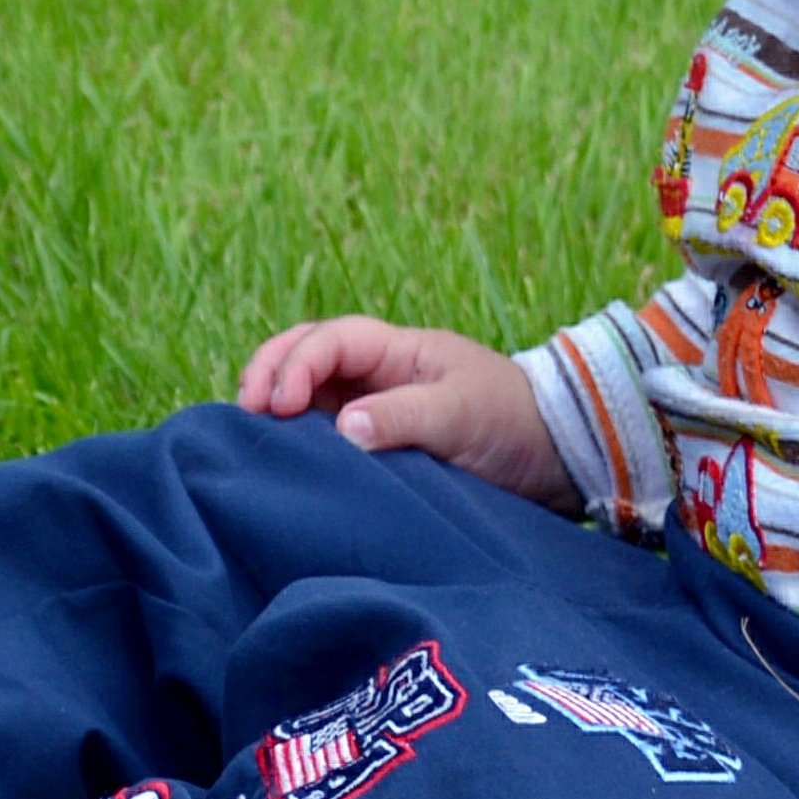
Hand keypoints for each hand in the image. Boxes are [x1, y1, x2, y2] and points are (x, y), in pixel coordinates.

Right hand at [235, 317, 571, 504]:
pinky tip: (279, 458)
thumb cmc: (512, 422)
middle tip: (246, 410)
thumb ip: (403, 416)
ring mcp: (373, 404)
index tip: (282, 405)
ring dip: (276, 405)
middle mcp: (377, 372)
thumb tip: (343, 428)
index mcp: (398, 350)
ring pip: (308, 393)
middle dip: (269, 373)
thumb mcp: (461, 414)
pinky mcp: (374, 440)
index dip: (297, 364)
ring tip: (251, 434)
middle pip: (305, 354)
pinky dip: (295, 438)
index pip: (330, 341)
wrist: (552, 455)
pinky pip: (323, 431)